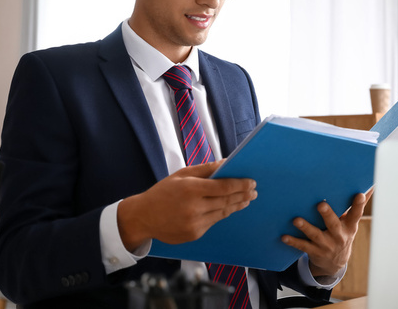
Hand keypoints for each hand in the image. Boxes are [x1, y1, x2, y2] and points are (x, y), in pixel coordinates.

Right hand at [117, 160, 256, 250]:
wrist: (143, 217)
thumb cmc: (162, 192)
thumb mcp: (181, 175)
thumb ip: (205, 169)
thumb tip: (226, 163)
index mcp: (191, 189)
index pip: (224, 187)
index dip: (240, 184)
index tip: (251, 182)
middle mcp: (194, 208)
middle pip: (227, 201)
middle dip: (243, 195)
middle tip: (254, 191)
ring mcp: (194, 224)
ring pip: (222, 213)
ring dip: (237, 205)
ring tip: (247, 200)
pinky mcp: (194, 234)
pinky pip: (213, 222)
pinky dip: (223, 214)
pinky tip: (229, 208)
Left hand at [281, 190, 372, 277]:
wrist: (335, 262)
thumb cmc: (343, 233)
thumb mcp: (352, 222)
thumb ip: (357, 205)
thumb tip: (371, 186)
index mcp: (349, 226)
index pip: (356, 214)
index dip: (359, 205)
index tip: (359, 194)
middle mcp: (338, 236)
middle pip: (333, 224)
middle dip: (327, 215)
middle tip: (320, 205)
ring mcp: (326, 245)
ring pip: (315, 235)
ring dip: (306, 227)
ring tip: (296, 220)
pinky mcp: (314, 251)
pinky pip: (303, 246)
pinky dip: (293, 241)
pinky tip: (284, 237)